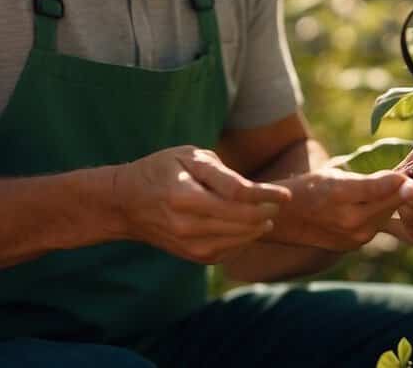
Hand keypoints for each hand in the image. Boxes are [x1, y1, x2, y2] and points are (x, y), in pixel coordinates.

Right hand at [113, 145, 291, 264]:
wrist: (126, 203)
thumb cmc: (160, 171)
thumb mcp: (187, 156)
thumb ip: (221, 173)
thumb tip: (252, 191)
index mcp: (184, 195)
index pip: (237, 198)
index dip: (266, 196)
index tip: (286, 195)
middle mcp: (186, 223)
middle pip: (242, 221)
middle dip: (266, 212)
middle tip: (279, 203)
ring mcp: (188, 243)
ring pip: (237, 239)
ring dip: (258, 227)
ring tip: (267, 214)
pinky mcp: (191, 255)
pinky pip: (227, 251)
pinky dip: (242, 239)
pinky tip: (247, 227)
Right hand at [267, 167, 411, 250]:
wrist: (286, 218)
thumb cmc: (311, 187)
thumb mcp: (336, 173)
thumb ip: (369, 179)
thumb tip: (403, 177)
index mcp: (341, 194)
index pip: (382, 186)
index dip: (403, 178)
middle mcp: (349, 219)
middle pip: (391, 202)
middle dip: (406, 187)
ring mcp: (354, 236)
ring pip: (387, 214)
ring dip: (397, 201)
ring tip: (407, 185)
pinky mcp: (355, 245)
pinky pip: (377, 225)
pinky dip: (383, 213)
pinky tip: (388, 201)